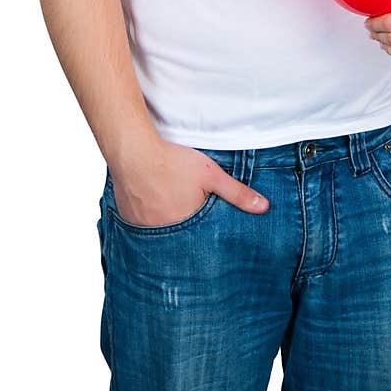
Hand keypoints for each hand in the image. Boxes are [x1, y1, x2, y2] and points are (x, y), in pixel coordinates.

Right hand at [110, 138, 267, 224]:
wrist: (134, 150)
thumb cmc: (172, 161)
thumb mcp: (211, 175)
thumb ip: (237, 193)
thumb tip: (263, 207)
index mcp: (185, 226)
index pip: (199, 240)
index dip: (203, 234)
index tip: (206, 232)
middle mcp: (161, 232)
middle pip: (177, 236)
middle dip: (185, 229)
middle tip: (186, 216)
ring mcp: (141, 226)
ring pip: (158, 231)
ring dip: (166, 223)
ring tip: (170, 208)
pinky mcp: (126, 216)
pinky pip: (140, 223)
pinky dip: (147, 217)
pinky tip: (151, 203)